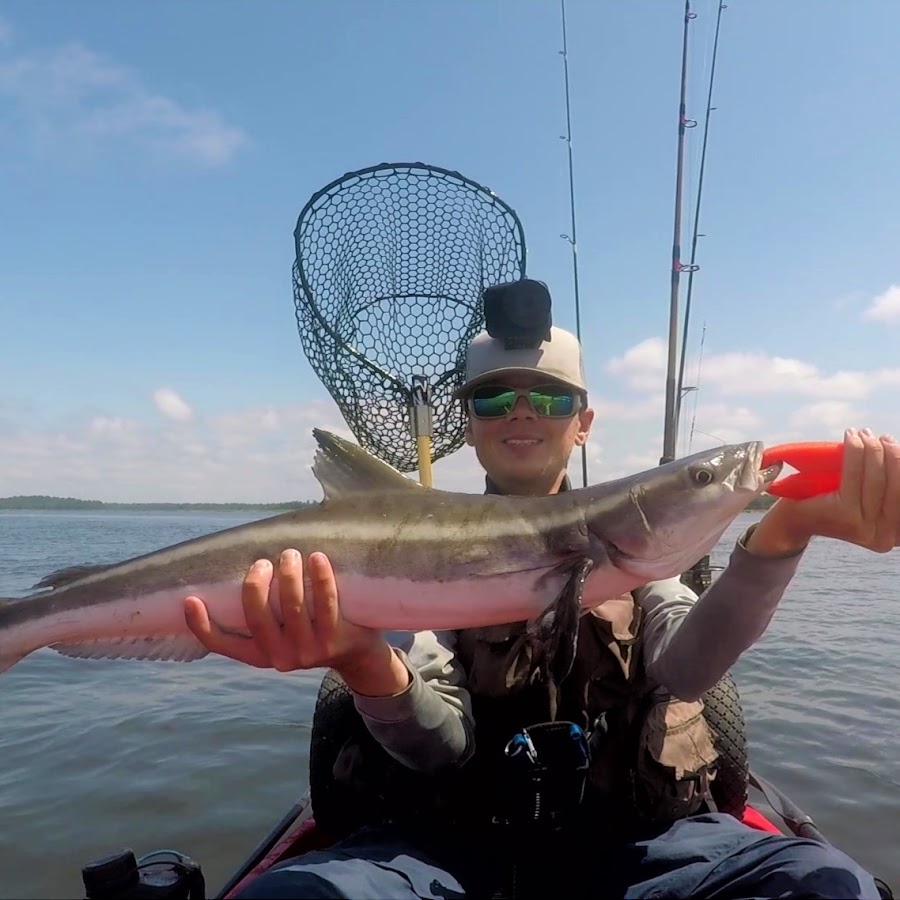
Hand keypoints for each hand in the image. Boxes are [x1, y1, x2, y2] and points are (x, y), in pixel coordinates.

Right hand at [184, 549, 388, 678]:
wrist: (356, 654)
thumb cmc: (310, 631)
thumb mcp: (282, 633)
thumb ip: (262, 612)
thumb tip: (239, 566)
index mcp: (260, 655)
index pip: (223, 645)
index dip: (201, 626)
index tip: (189, 600)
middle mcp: (281, 657)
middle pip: (258, 620)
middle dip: (255, 586)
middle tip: (261, 562)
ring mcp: (309, 651)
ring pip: (293, 609)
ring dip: (288, 576)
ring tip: (289, 554)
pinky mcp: (336, 639)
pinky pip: (326, 603)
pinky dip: (320, 578)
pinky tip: (317, 558)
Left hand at [749, 428, 899, 556]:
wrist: (793, 521)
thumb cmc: (830, 506)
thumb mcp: (865, 502)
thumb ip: (883, 490)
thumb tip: (897, 457)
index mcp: (892, 535)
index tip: (898, 446)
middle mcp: (882, 536)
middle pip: (895, 485)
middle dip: (891, 455)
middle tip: (882, 437)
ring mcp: (863, 527)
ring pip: (876, 478)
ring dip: (872, 449)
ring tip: (865, 434)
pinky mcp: (844, 514)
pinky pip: (853, 474)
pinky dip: (855, 451)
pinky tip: (852, 437)